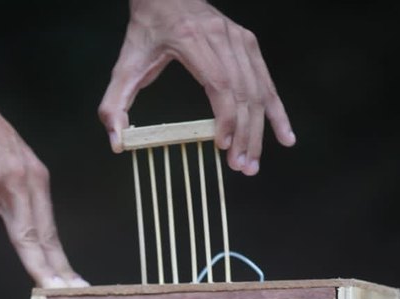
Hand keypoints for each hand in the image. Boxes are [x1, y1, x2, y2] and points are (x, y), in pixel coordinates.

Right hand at [0, 89, 86, 287]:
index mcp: (35, 179)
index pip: (50, 228)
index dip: (59, 259)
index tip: (73, 283)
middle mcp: (28, 182)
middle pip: (45, 237)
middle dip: (59, 271)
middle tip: (74, 295)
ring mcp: (7, 183)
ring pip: (26, 235)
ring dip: (36, 266)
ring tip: (45, 293)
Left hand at [98, 0, 295, 175]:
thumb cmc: (147, 29)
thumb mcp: (124, 65)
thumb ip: (114, 104)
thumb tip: (117, 142)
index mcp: (192, 39)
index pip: (219, 83)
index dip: (225, 117)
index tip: (223, 145)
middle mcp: (221, 36)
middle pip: (242, 92)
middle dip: (245, 134)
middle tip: (241, 167)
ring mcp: (239, 39)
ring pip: (257, 90)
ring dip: (259, 130)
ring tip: (253, 162)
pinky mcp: (248, 43)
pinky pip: (266, 81)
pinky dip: (276, 110)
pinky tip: (284, 135)